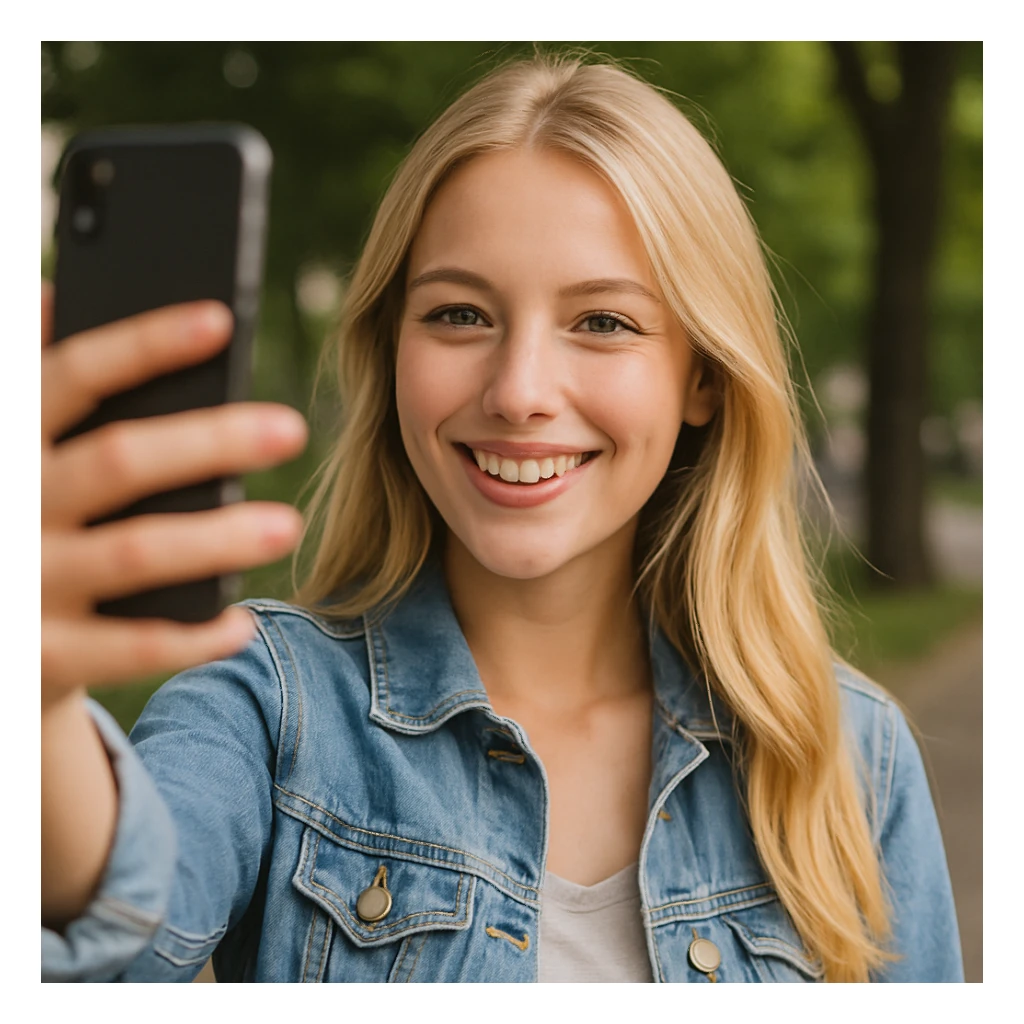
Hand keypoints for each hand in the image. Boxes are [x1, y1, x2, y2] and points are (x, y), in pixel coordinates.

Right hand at [41, 283, 308, 707]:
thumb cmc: (23, 523)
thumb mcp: (17, 451)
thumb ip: (36, 391)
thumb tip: (51, 295)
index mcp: (12, 444)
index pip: (73, 377)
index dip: (143, 345)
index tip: (219, 321)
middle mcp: (15, 505)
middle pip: (118, 460)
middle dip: (209, 440)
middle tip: (290, 428)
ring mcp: (25, 582)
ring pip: (134, 551)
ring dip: (217, 538)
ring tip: (286, 525)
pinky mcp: (44, 654)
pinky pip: (130, 648)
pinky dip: (191, 635)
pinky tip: (240, 623)